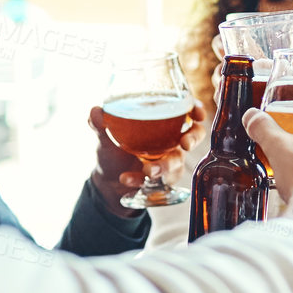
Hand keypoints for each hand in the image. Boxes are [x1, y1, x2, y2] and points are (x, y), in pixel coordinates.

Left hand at [88, 102, 206, 206]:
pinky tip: (126, 178)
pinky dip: (140, 179)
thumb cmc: (112, 153)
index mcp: (161, 124)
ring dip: (163, 166)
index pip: (186, 111)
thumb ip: (100, 125)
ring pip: (176, 162)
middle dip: (193, 138)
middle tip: (184, 144)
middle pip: (194, 135)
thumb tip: (95, 111)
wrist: (107, 182)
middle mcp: (169, 141)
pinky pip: (158, 181)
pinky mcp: (162, 180)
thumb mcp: (104, 138)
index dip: (196, 110)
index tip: (197, 113)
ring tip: (146, 170)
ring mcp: (168, 161)